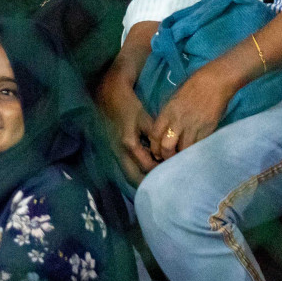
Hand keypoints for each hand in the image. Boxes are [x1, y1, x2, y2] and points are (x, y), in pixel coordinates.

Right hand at [95, 69, 156, 184]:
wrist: (108, 98)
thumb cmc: (129, 106)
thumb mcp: (146, 119)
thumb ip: (155, 138)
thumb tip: (167, 153)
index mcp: (130, 145)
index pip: (147, 166)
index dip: (160, 170)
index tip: (173, 170)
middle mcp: (120, 153)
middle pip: (134, 178)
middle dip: (149, 183)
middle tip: (164, 183)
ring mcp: (115, 154)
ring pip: (128, 175)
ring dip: (142, 180)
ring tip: (157, 180)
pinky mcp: (114, 152)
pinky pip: (126, 168)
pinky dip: (136, 173)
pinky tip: (146, 172)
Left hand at [148, 64, 236, 162]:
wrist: (215, 80)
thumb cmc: (194, 87)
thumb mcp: (174, 100)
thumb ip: (168, 116)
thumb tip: (164, 132)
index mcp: (168, 112)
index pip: (154, 135)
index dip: (154, 147)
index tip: (157, 152)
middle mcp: (178, 121)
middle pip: (167, 146)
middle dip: (166, 155)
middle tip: (169, 158)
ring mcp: (194, 125)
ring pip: (183, 149)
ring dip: (181, 155)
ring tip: (182, 156)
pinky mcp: (208, 128)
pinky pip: (199, 145)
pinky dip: (195, 150)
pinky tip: (194, 151)